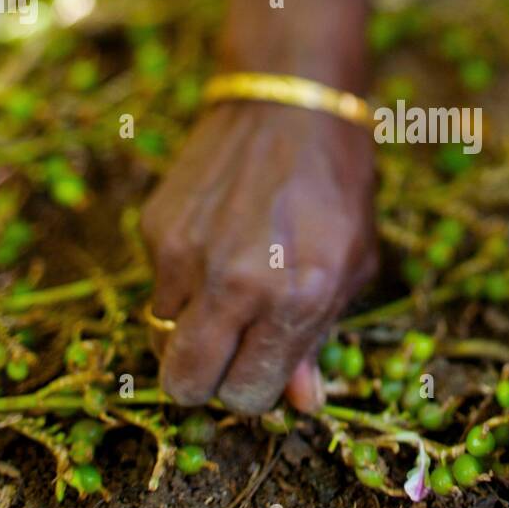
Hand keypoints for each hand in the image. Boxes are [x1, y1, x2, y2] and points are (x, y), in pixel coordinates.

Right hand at [140, 102, 376, 414]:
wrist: (291, 102)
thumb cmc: (337, 187)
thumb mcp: (351, 266)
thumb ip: (320, 339)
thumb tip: (302, 405)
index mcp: (299, 297)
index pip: (248, 394)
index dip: (255, 390)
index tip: (262, 366)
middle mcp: (237, 283)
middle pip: (186, 384)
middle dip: (208, 381)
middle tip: (231, 351)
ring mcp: (188, 254)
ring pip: (162, 340)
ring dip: (192, 331)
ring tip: (228, 291)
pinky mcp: (157, 228)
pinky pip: (158, 288)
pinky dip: (182, 284)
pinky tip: (216, 246)